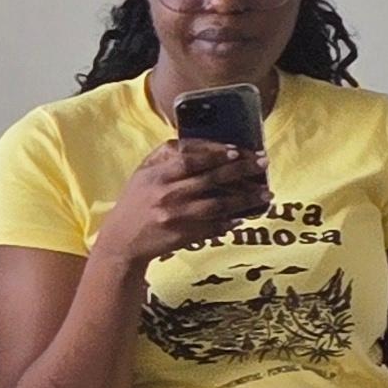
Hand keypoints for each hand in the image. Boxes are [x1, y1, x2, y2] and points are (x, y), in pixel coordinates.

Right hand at [91, 137, 267, 273]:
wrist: (120, 242)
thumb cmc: (136, 201)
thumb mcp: (144, 173)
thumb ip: (170, 154)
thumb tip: (209, 145)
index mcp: (157, 176)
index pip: (191, 160)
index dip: (216, 154)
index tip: (237, 150)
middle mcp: (167, 196)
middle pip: (211, 180)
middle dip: (242, 170)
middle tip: (264, 163)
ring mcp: (177, 217)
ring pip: (219, 205)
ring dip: (246, 199)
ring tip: (266, 193)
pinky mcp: (184, 236)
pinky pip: (214, 226)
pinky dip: (232, 220)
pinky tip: (246, 215)